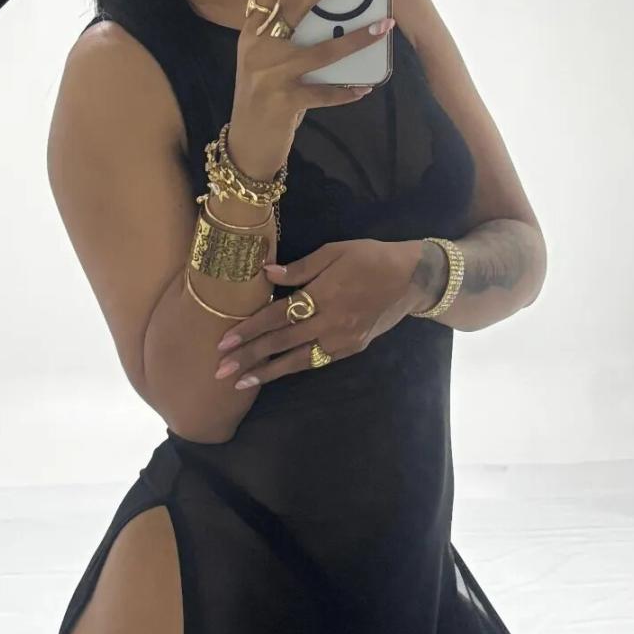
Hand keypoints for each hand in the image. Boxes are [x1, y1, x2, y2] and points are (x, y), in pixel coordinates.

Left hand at [211, 239, 418, 388]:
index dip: (250, 330)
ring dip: (266, 372)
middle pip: (282, 342)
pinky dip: (293, 368)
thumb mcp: (335, 251)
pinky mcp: (352, 348)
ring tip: (241, 383)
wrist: (412, 279)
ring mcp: (342, 339)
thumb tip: (265, 274)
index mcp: (324, 294)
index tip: (225, 342)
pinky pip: (316, 360)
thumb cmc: (370, 257)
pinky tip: (275, 374)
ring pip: (297, 360)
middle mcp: (331, 322)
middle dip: (249, 357)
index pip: (278, 315)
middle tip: (221, 371)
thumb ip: (300, 267)